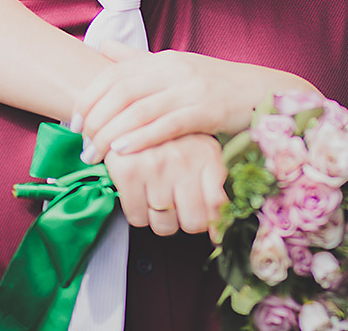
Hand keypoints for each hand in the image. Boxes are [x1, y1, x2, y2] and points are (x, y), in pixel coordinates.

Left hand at [74, 43, 319, 162]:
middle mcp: (174, 69)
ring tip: (95, 155)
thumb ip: (138, 61)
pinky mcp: (208, 109)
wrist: (264, 95)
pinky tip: (125, 152)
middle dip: (95, 119)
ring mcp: (192, 88)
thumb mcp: (177, 68)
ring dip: (111, 133)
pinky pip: (168, 124)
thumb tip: (102, 45)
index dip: (89, 97)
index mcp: (164, 60)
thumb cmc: (217, 86)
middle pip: (121, 91)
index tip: (73, 121)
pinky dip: (142, 137)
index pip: (114, 74)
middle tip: (81, 144)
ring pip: (140, 109)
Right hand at [103, 134, 227, 235]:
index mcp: (207, 153)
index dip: (215, 223)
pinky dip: (140, 216)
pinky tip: (142, 198)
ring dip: (163, 221)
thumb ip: (216, 186)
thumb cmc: (172, 140)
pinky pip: (137, 218)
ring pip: (165, 224)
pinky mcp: (128, 172)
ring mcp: (155, 165)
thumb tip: (219, 234)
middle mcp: (184, 159)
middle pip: (194, 221)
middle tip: (182, 210)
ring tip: (161, 201)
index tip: (211, 227)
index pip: (218, 205)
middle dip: (188, 222)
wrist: (132, 114)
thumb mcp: (201, 152)